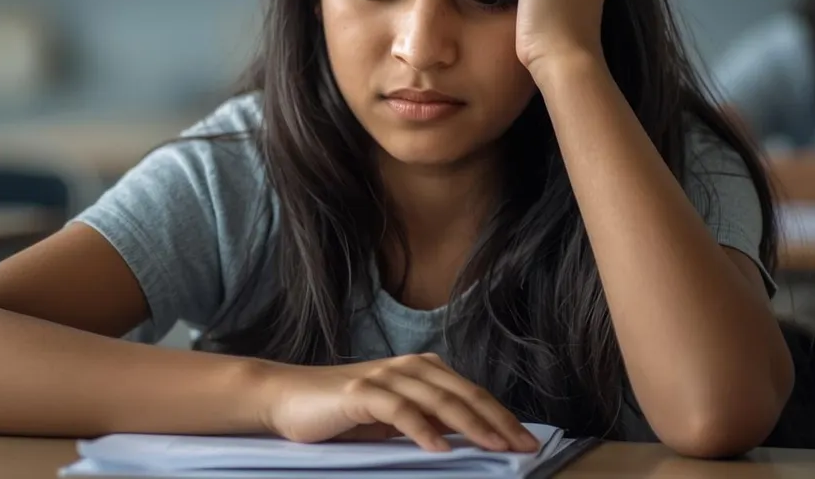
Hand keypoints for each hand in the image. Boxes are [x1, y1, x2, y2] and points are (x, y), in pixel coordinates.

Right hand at [258, 353, 539, 452]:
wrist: (286, 398)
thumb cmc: (341, 413)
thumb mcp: (392, 419)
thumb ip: (427, 421)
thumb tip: (467, 439)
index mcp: (420, 370)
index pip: (471, 393)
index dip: (501, 415)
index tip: (527, 440)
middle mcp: (407, 367)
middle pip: (462, 394)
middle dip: (497, 420)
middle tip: (524, 445)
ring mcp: (384, 376)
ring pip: (437, 399)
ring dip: (470, 425)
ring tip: (495, 446)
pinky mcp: (360, 392)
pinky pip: (399, 410)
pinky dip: (422, 429)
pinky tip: (440, 449)